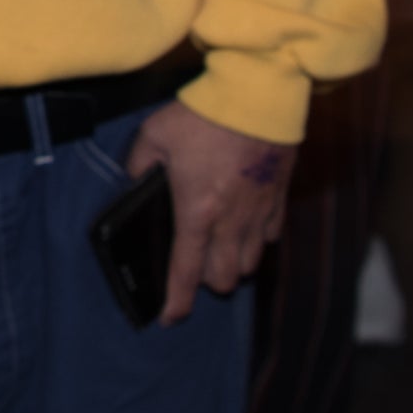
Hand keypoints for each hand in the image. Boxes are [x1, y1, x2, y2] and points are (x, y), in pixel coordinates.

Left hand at [124, 99, 293, 324]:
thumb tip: (133, 181)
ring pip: (251, 264)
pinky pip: (271, 236)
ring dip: (233, 266)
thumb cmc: (203, 115)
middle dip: (207, 284)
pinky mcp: (278, 197)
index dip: (177, 302)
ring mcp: (258, 212)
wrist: (257, 95)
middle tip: (195, 270)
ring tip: (220, 253)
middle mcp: (230, 222)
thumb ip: (139, 164)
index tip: (169, 318)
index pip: (185, 272)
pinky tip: (246, 229)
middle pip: (224, 278)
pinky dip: (258, 242)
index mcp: (196, 212)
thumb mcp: (154, 135)